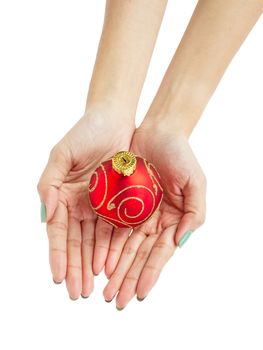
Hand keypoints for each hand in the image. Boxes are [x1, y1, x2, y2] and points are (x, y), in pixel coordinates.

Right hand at [38, 107, 134, 298]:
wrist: (114, 120)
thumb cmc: (84, 133)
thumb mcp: (61, 154)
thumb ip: (48, 183)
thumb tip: (45, 213)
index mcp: (62, 195)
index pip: (58, 231)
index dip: (58, 254)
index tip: (57, 276)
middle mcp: (79, 204)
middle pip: (76, 242)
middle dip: (75, 268)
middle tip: (77, 292)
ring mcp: (99, 206)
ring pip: (94, 241)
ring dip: (92, 264)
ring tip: (92, 287)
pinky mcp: (119, 203)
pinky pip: (114, 230)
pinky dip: (110, 248)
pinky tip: (108, 266)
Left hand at [103, 120, 205, 307]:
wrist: (158, 132)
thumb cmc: (181, 155)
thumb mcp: (196, 182)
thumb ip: (194, 213)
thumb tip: (181, 242)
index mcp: (172, 220)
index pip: (160, 253)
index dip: (150, 274)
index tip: (140, 294)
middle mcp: (152, 221)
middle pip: (138, 255)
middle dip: (128, 278)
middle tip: (116, 299)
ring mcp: (135, 214)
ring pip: (122, 246)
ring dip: (115, 268)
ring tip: (105, 289)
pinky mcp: (119, 203)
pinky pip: (110, 227)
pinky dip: (105, 245)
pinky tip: (98, 262)